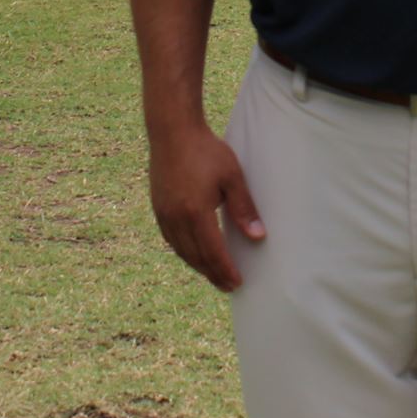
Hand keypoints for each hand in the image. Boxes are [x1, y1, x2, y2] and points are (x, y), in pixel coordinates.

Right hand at [147, 123, 264, 291]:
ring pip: (182, 251)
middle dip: (213, 274)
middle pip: (196, 257)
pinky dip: (184, 252)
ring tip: (214, 274)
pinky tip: (193, 254)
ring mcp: (164, 214)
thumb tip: (258, 237)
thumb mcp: (232, 177)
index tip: (238, 283)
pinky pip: (171, 240)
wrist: (172, 131)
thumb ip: (244, 209)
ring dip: (199, 266)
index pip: (213, 252)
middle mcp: (176, 218)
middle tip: (228, 285)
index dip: (226, 270)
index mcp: (196, 213)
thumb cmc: (206, 150)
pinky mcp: (158, 208)